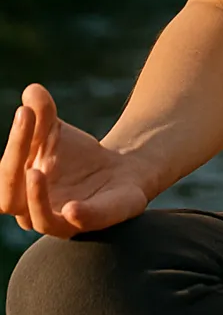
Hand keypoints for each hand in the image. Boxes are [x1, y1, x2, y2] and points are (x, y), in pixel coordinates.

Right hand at [0, 82, 149, 237]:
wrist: (119, 169)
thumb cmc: (77, 155)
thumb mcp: (57, 129)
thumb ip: (43, 112)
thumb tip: (32, 90)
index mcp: (19, 188)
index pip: (6, 171)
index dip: (14, 143)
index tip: (25, 112)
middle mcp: (33, 210)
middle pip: (10, 197)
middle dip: (14, 165)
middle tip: (27, 126)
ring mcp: (63, 220)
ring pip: (40, 220)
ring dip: (36, 198)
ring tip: (36, 172)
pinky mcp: (95, 221)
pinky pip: (82, 224)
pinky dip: (78, 216)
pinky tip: (73, 207)